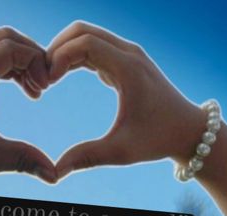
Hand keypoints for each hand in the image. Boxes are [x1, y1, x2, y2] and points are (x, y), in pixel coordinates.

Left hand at [0, 28, 55, 190]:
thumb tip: (55, 175)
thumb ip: (22, 160)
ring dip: (17, 62)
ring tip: (33, 92)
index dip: (36, 62)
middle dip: (30, 56)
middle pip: (4, 38)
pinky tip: (13, 91)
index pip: (11, 48)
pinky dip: (1, 67)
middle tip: (43, 86)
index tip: (46, 89)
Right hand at [46, 22, 205, 179]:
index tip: (46, 84)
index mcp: (128, 68)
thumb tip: (54, 173)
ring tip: (47, 79)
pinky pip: (94, 47)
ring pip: (87, 35)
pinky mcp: (125, 61)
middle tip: (41, 78)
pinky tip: (60, 78)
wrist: (186, 129)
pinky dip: (74, 57)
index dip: (59, 58)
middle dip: (56, 49)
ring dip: (63, 52)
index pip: (85, 44)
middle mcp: (128, 53)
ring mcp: (128, 54)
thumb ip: (86, 157)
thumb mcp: (120, 152)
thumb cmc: (157, 140)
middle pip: (82, 31)